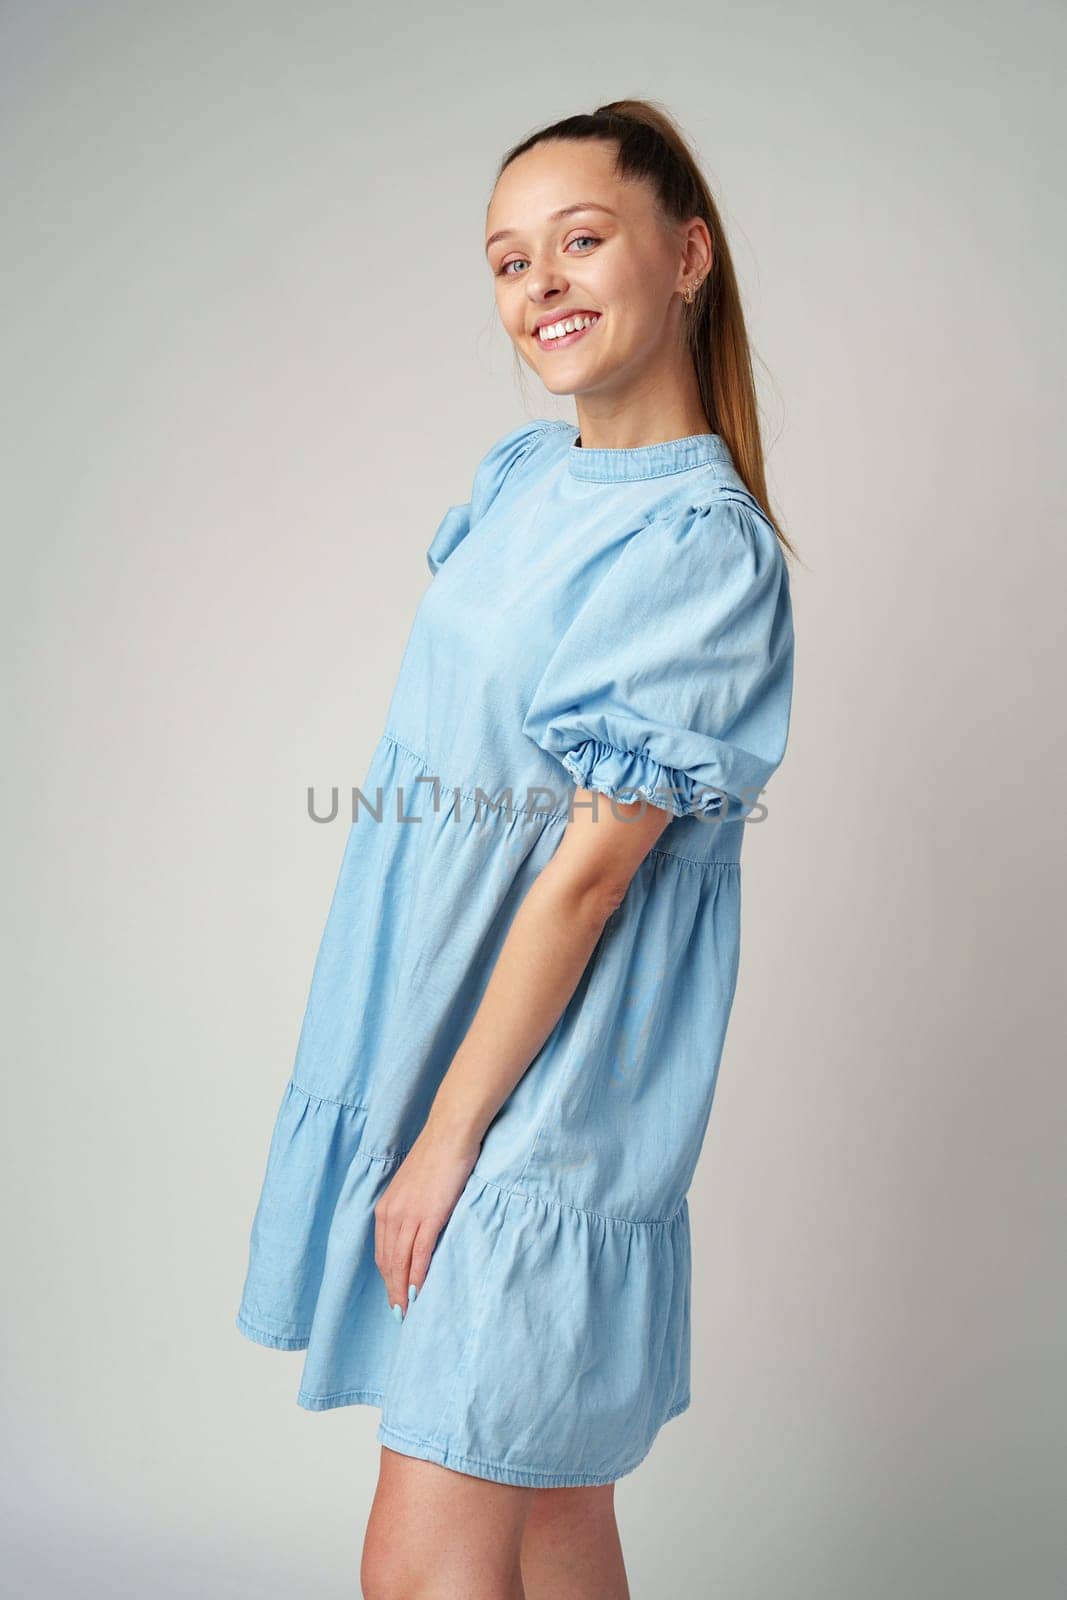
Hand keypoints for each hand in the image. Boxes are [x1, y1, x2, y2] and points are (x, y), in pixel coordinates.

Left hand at [373, 1118, 481, 1320]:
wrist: (449, 1134)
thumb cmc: (436, 1157)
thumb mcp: (414, 1186)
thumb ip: (411, 1209)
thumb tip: (418, 1231)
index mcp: (386, 1207)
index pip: (382, 1252)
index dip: (387, 1278)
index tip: (393, 1296)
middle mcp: (391, 1213)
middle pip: (388, 1262)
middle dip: (392, 1291)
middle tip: (399, 1314)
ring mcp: (409, 1215)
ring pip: (401, 1262)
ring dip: (403, 1290)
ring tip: (409, 1310)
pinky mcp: (429, 1215)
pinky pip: (420, 1253)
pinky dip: (418, 1275)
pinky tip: (420, 1290)